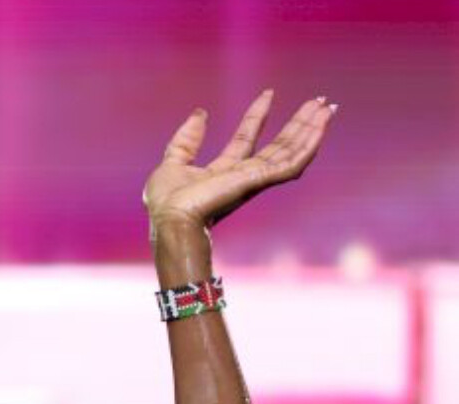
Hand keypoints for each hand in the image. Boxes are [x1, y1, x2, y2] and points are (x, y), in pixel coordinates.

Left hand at [142, 91, 335, 234]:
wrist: (171, 219)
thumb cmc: (167, 203)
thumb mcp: (172, 162)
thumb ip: (186, 139)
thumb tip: (200, 112)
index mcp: (223, 172)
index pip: (245, 139)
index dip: (257, 116)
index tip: (268, 93)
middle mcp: (243, 176)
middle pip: (278, 145)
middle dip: (297, 123)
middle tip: (317, 101)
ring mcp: (254, 179)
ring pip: (291, 151)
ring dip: (310, 129)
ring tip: (327, 106)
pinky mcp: (261, 180)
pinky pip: (292, 163)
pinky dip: (309, 144)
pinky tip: (321, 126)